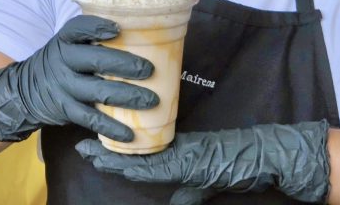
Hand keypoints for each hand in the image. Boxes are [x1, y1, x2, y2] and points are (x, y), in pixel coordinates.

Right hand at [0, 14, 158, 141]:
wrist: (26, 90)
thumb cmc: (61, 62)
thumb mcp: (68, 43)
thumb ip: (91, 37)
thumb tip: (136, 29)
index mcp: (65, 40)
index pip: (79, 28)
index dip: (97, 27)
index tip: (118, 29)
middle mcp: (63, 61)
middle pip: (96, 60)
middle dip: (125, 65)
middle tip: (149, 69)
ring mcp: (64, 87)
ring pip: (98, 91)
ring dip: (127, 96)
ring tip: (151, 100)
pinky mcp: (66, 110)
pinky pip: (91, 119)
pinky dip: (111, 127)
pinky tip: (130, 133)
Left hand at [76, 121, 330, 204]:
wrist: (259, 155)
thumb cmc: (232, 164)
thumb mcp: (202, 185)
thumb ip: (186, 194)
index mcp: (169, 153)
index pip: (134, 155)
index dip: (110, 152)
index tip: (89, 146)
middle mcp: (170, 151)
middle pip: (130, 153)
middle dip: (104, 151)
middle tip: (80, 145)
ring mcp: (178, 154)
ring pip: (139, 157)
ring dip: (114, 156)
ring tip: (91, 150)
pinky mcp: (188, 160)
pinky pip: (159, 166)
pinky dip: (139, 167)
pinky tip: (122, 164)